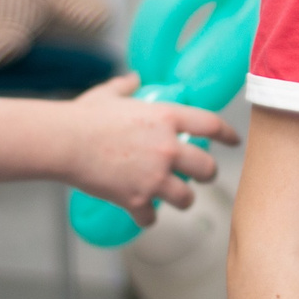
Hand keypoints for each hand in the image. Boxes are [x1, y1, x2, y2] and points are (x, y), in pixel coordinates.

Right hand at [66, 74, 231, 223]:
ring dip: (183, 200)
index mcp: (167, 117)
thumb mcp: (109, 94)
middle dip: (207, 175)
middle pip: (207, 169)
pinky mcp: (137, 199)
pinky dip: (147, 219)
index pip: (212, 124)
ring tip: (176, 198)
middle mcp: (168, 148)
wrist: (64, 142)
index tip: (234, 142)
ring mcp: (155, 176)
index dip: (228, 134)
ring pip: (186, 198)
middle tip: (201, 177)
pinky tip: (143, 216)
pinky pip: (152, 218)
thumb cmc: (84, 116)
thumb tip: (134, 79)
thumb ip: (126, 86)